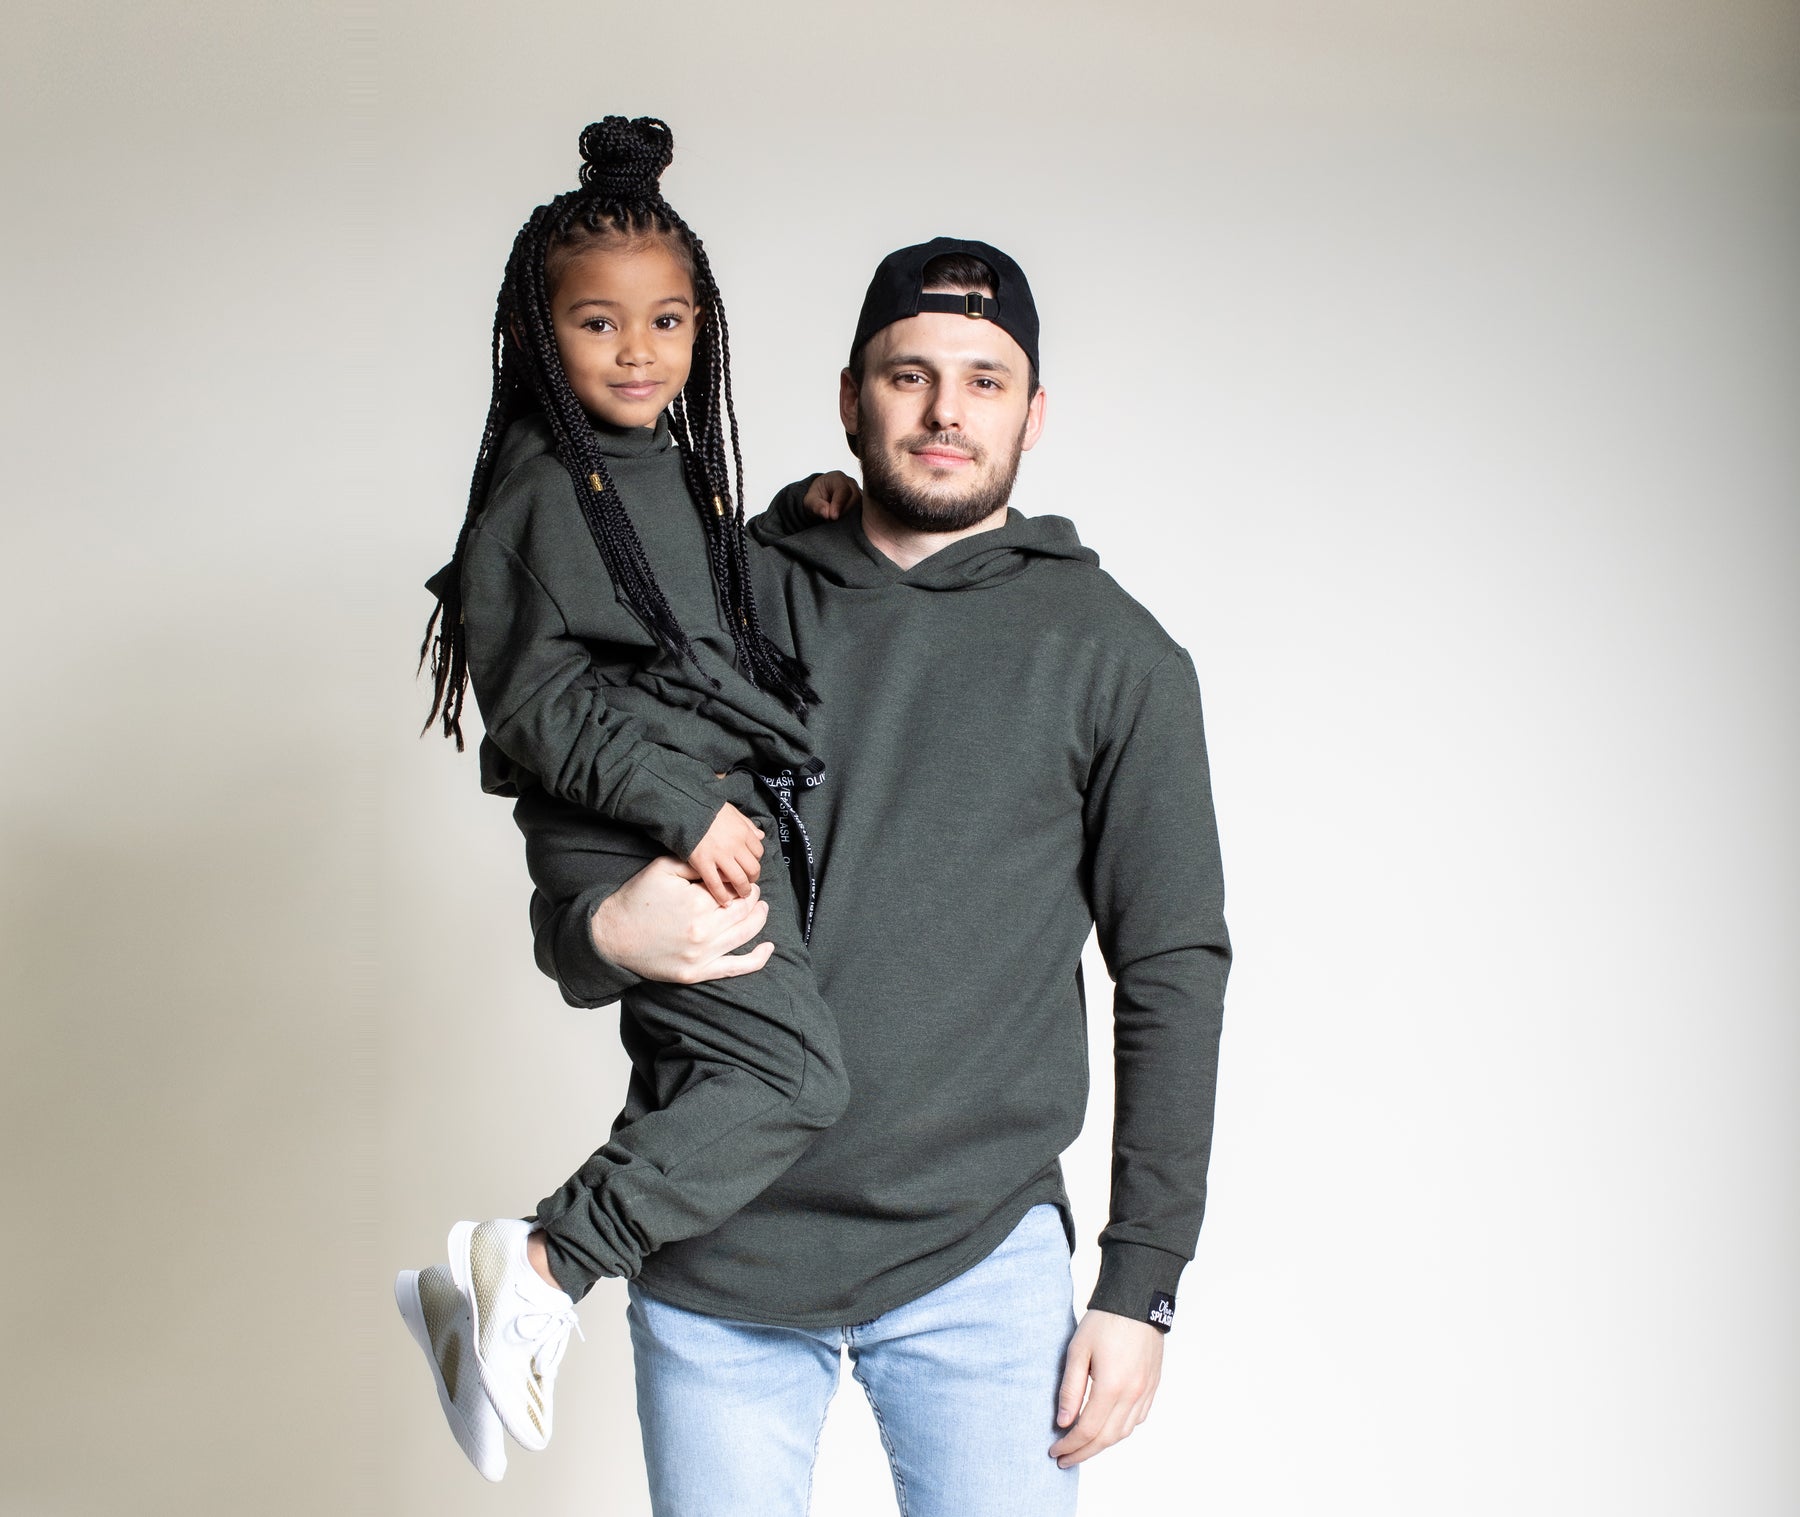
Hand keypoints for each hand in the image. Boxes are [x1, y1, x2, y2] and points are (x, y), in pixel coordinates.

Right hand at [589, 856, 774, 983]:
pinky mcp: (696, 973)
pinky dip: (757, 959)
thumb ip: (695, 863)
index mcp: (696, 903)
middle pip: (743, 912)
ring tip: (761, 908)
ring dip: (758, 919)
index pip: (733, 890)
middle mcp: (703, 931)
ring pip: (744, 935)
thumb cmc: (636, 900)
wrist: (612, 936)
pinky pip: (735, 968)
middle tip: (752, 891)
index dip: (740, 883)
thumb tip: (723, 865)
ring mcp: (701, 956)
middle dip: (751, 898)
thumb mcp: (662, 869)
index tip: (739, 879)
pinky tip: (768, 948)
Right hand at [688, 801, 764, 904]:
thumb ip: (747, 824)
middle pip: (752, 868)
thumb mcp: (732, 811)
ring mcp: (719, 855)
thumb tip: (760, 835)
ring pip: (738, 879)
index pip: (758, 852)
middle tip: (748, 883)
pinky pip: (716, 884)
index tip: (749, 864)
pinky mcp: (703, 863)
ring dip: (742, 890)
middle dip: (753, 878)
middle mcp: (735, 845)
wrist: (685, 807)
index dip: (755, 860)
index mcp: (742, 832)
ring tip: (741, 895)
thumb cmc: (707, 808)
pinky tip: (725, 902)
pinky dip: (722, 895)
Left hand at [802, 470, 859, 519]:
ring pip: (861, 505)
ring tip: (836, 520)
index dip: (839, 503)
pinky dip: (855, 519)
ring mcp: (859, 492)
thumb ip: (817, 506)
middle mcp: (851, 483)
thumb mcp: (810, 501)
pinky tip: (845, 523)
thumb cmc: (816, 497)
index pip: (843, 489)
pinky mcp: (862, 503)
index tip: (833, 516)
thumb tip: (827, 513)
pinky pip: (863, 511)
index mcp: (837, 478)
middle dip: (844, 511)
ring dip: (849, 515)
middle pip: (855, 497)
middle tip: (832, 519)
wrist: (822, 498)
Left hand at [1049, 1309, 1163, 1467]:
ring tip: (1082, 1447)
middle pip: (1106, 1438)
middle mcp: (1132, 1394)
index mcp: (1112, 1387)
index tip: (1054, 1450)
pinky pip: (1138, 1418)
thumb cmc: (1104, 1321)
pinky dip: (1121, 1430)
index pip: (1087, 1430)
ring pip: (1124, 1432)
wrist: (1137, 1300)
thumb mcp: (1077, 1350)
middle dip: (1083, 1452)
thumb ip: (1070, 1389)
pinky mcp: (1153, 1385)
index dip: (1070, 1445)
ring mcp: (1146, 1391)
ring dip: (1102, 1444)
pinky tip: (1107, 1428)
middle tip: (1064, 1459)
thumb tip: (1063, 1422)